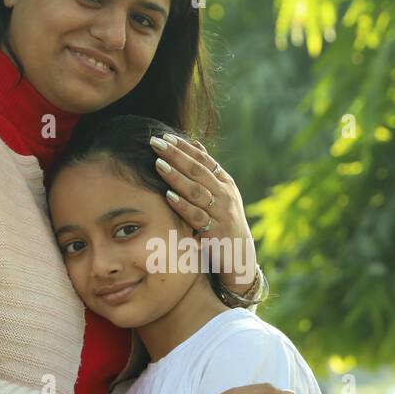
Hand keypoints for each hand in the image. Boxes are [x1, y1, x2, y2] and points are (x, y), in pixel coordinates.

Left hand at [149, 133, 258, 294]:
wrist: (239, 257)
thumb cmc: (223, 222)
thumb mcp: (220, 194)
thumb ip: (207, 170)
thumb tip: (194, 143)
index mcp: (225, 183)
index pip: (203, 160)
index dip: (184, 147)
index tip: (165, 136)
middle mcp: (225, 195)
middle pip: (198, 171)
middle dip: (176, 155)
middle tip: (155, 143)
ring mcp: (221, 213)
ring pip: (196, 191)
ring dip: (176, 177)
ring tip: (158, 164)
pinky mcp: (215, 232)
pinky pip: (196, 216)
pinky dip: (182, 205)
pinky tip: (168, 195)